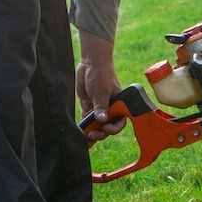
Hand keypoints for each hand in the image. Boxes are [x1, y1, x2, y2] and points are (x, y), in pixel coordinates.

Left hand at [76, 29, 125, 145]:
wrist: (91, 63)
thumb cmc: (101, 74)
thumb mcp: (101, 91)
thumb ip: (101, 106)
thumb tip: (102, 120)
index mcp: (118, 105)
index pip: (120, 122)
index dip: (114, 129)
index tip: (105, 129)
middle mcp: (110, 108)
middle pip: (107, 126)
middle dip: (101, 133)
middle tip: (93, 135)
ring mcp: (99, 108)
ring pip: (97, 125)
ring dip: (92, 132)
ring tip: (86, 139)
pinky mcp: (89, 106)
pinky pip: (87, 119)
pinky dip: (84, 126)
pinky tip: (81, 131)